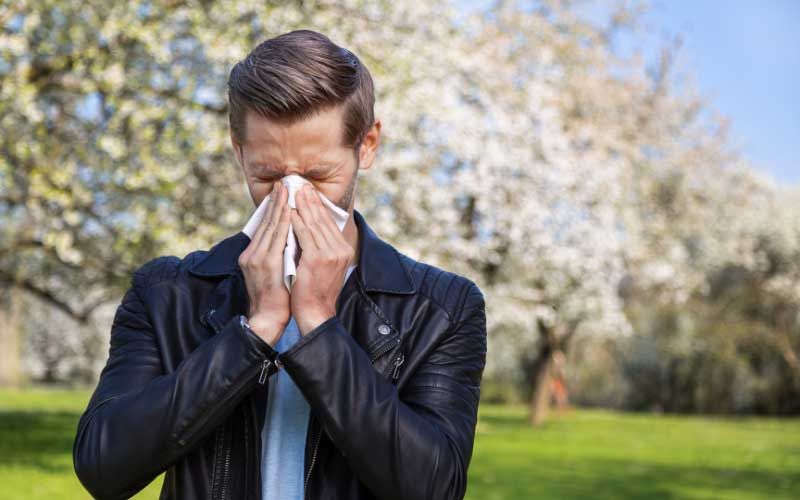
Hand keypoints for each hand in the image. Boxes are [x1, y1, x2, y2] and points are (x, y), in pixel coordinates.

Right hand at [238, 182, 290, 346]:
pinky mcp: (265, 264)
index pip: (264, 226)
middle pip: (265, 222)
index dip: (273, 208)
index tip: (281, 191)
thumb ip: (276, 254)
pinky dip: (283, 223)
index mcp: (252, 254)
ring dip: (279, 206)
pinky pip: (276, 238)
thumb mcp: (272, 271)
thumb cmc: (274, 297)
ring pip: (270, 226)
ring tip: (286, 189)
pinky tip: (289, 211)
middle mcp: (251, 253)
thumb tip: (287, 239)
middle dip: (276, 201)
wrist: (267, 318)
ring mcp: (257, 258)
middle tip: (284, 182)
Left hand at [290, 183, 354, 334]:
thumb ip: (320, 247)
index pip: (328, 222)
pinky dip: (296, 221)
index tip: (308, 191)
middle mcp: (340, 249)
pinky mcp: (318, 258)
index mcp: (343, 250)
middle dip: (310, 200)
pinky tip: (289, 211)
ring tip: (293, 191)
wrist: (315, 313)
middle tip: (300, 184)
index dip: (317, 205)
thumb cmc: (315, 291)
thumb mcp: (323, 266)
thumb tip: (307, 229)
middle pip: (322, 219)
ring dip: (302, 205)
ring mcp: (331, 253)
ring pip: (314, 223)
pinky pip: (305, 234)